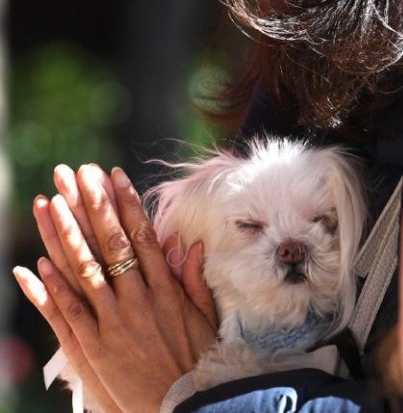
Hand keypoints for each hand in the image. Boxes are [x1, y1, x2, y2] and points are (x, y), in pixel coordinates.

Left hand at [16, 164, 217, 411]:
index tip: (113, 176)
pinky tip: (36, 264)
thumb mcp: (206, 318)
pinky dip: (52, 289)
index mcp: (167, 290)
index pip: (143, 237)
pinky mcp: (95, 348)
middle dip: (92, 205)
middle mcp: (139, 300)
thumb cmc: (199, 360)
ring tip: (49, 203)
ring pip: (85, 271)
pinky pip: (69, 314)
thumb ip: (195, 280)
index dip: (126, 204)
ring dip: (65, 235)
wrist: (189, 404)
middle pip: (111, 244)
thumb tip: (190, 244)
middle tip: (76, 174)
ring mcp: (115, 323)